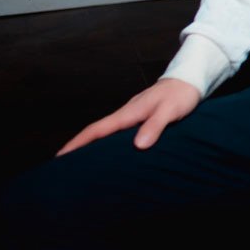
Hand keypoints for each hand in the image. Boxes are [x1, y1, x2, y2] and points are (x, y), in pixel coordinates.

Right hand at [57, 78, 201, 154]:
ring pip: (106, 134)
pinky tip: (110, 155)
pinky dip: (109, 144)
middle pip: (96, 133)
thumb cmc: (180, 95)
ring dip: (92, 147)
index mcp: (128, 113)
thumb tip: (138, 145)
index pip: (97, 129)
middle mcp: (126, 115)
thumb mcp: (169, 111)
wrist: (189, 80)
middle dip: (78, 148)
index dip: (77, 143)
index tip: (60, 156)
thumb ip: (155, 126)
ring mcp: (132, 116)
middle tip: (63, 168)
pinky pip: (118, 134)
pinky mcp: (140, 119)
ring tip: (82, 166)